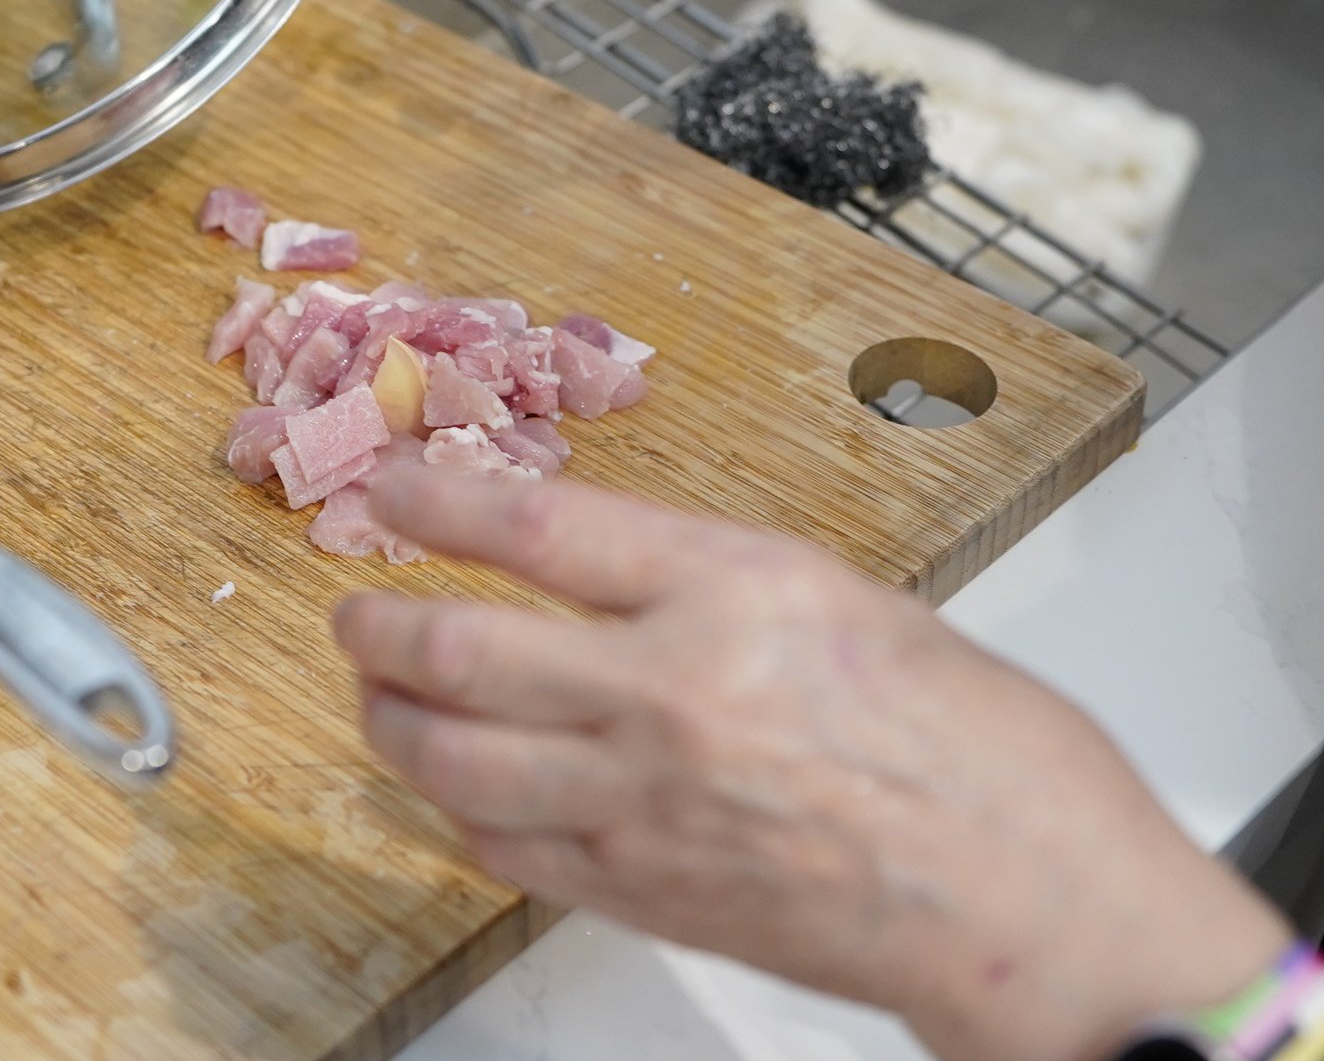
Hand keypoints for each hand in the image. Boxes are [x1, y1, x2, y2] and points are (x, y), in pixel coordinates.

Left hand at [332, 469, 1287, 1060]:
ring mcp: (644, 803)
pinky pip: (502, 848)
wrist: (1033, 902)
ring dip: (391, 719)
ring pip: (452, 758)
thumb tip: (587, 567)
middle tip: (355, 611)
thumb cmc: (979, 747)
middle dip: (380, 624)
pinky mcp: (641, 891)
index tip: (392, 486)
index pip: (535, 527)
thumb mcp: (839, 596)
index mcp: (732, 593)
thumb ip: (700, 580)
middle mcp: (670, 693)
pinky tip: (456, 787)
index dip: (438, 499)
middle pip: (458, 648)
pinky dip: (459, 811)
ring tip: (380, 693)